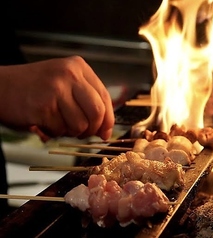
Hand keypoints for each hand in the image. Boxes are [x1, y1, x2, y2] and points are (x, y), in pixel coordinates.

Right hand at [0, 56, 114, 140]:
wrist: (0, 86)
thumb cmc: (35, 88)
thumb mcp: (65, 85)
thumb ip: (87, 103)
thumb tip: (105, 131)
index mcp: (78, 67)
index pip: (105, 97)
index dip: (108, 119)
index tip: (105, 132)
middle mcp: (70, 74)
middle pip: (98, 112)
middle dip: (92, 129)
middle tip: (82, 132)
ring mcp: (56, 89)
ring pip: (81, 125)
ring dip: (71, 132)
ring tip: (58, 122)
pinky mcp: (43, 106)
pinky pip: (60, 130)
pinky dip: (54, 132)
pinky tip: (44, 121)